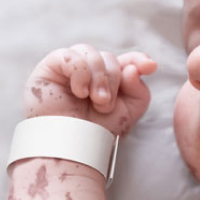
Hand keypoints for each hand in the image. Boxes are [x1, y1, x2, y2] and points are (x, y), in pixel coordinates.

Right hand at [24, 45, 157, 137]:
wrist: (73, 146)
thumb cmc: (98, 131)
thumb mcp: (128, 112)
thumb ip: (138, 89)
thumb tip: (132, 68)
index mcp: (106, 80)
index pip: (125, 60)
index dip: (138, 59)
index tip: (150, 67)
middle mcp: (88, 71)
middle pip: (109, 57)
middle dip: (113, 80)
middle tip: (105, 104)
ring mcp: (68, 68)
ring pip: (91, 53)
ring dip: (98, 78)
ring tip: (95, 101)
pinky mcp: (49, 67)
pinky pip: (69, 55)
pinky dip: (79, 72)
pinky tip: (79, 92)